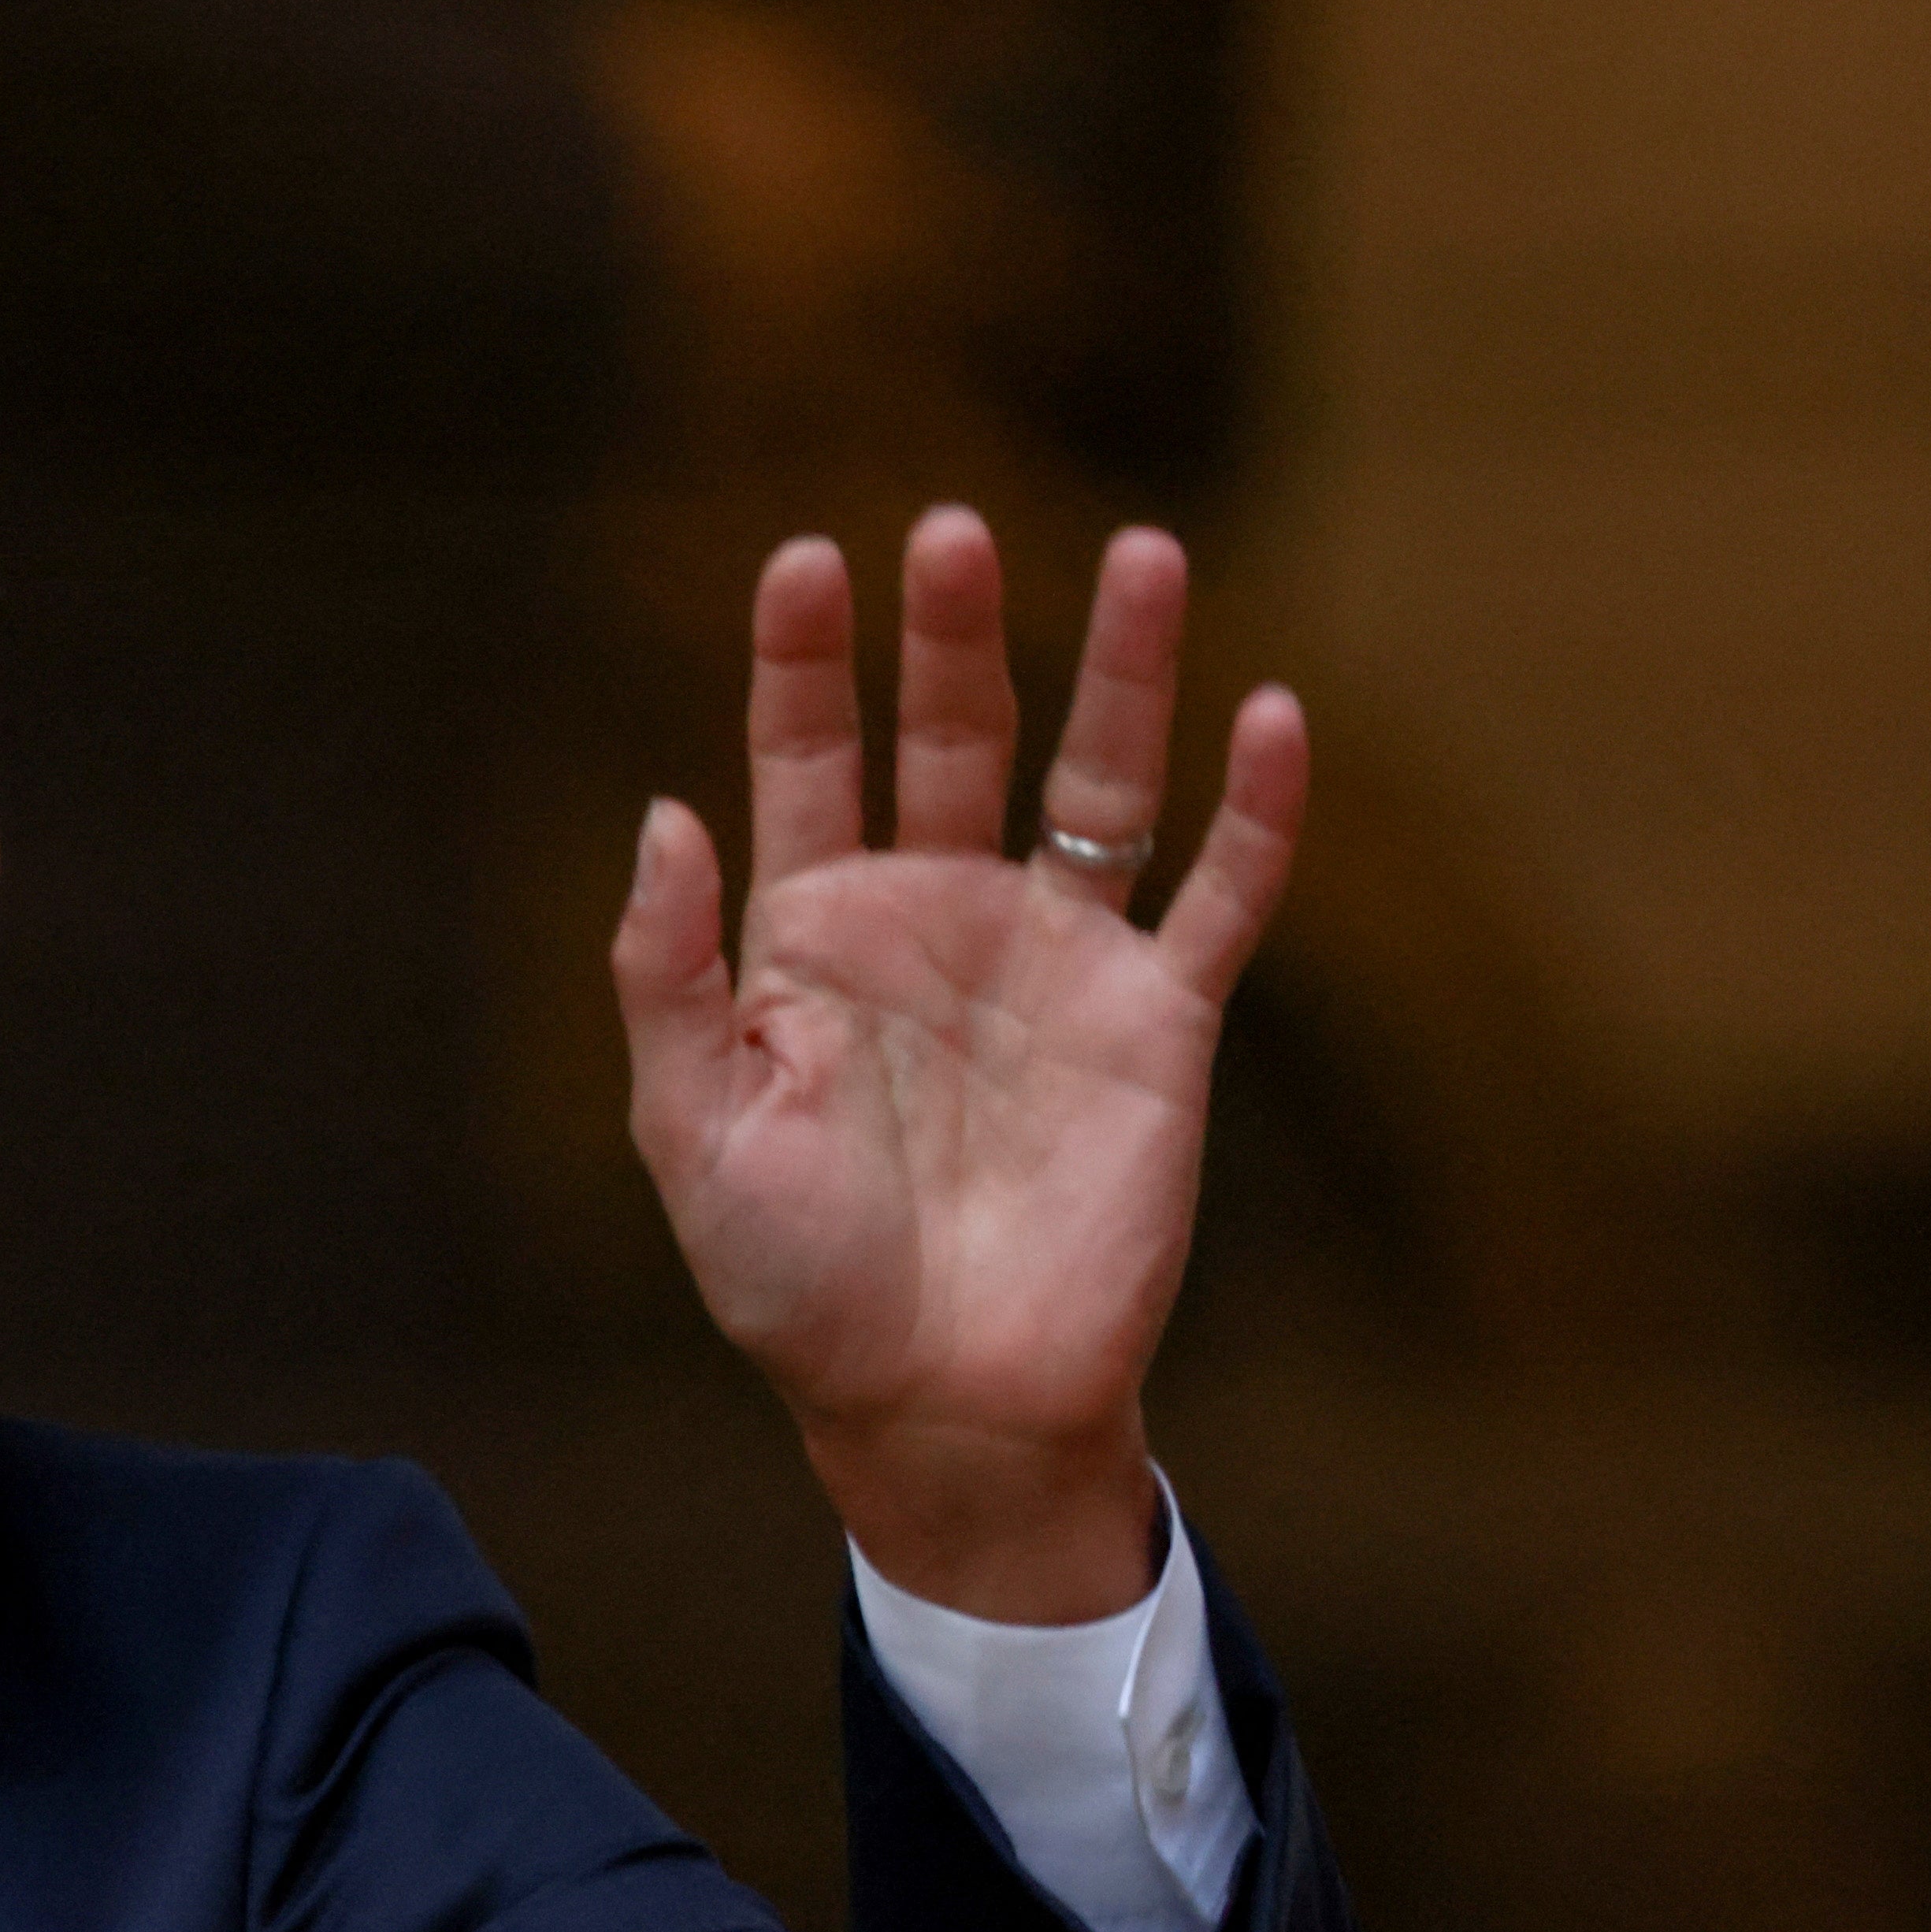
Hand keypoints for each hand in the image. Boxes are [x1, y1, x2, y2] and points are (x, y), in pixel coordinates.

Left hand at [609, 507, 1304, 1621]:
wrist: (936, 1404)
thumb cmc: (793, 1284)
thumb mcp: (689, 1130)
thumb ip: (665, 975)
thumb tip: (663, 813)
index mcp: (812, 935)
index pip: (806, 759)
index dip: (803, 661)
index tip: (802, 559)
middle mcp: (937, 920)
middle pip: (949, 736)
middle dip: (951, 633)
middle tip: (951, 527)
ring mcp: (1056, 963)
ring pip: (1100, 780)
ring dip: (1123, 669)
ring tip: (1144, 546)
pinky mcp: (1160, 1024)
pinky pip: (1220, 894)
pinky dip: (1254, 811)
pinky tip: (1267, 714)